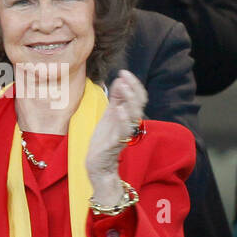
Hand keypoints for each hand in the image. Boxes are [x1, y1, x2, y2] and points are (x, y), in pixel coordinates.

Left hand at [85, 71, 146, 203]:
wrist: (98, 165)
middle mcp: (128, 123)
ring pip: (134, 115)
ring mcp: (123, 133)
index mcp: (126, 116)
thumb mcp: (109, 115)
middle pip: (139, 104)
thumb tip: (120, 80)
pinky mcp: (116, 144)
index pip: (137, 97)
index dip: (133, 84)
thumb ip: (116, 99)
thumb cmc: (104, 140)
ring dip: (130, 100)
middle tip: (125, 76)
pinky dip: (123, 119)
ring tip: (123, 87)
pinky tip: (119, 109)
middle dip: (133, 88)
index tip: (124, 71)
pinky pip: (124, 131)